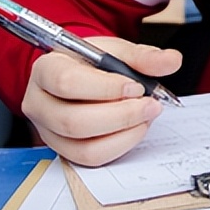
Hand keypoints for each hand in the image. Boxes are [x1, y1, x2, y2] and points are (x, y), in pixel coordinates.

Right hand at [21, 36, 181, 166]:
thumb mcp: (115, 50)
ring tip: (146, 116)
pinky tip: (135, 128)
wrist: (81, 75)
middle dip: (121, 116)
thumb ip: (142, 56)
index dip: (104, 88)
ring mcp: (48, 131)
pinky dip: (120, 146)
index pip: (66, 82)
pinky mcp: (63, 150)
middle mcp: (38, 103)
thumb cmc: (93, 63)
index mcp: (46, 70)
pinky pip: (91, 158)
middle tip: (151, 105)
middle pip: (73, 121)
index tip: (135, 86)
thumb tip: (171, 61)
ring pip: (83, 147)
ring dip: (124, 133)